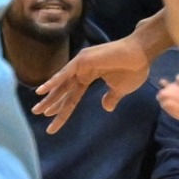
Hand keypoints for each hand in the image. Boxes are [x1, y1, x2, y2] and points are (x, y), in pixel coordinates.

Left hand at [33, 33, 156, 132]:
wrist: (142, 53)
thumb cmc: (134, 70)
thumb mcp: (121, 89)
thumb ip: (111, 97)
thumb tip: (106, 108)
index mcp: (90, 77)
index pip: (73, 98)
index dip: (63, 111)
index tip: (52, 126)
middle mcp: (82, 71)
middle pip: (63, 91)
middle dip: (51, 103)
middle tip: (37, 113)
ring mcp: (81, 65)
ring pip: (62, 84)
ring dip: (49, 96)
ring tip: (36, 109)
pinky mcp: (82, 60)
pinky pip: (65, 73)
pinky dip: (53, 81)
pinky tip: (42, 90)